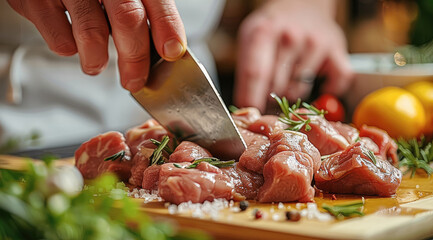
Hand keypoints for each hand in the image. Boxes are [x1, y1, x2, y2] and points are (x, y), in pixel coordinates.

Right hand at [6, 0, 186, 91]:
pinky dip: (68, 49)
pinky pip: (58, 36)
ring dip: (98, 59)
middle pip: (128, 19)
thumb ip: (142, 14)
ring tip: (96, 66)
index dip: (168, 28)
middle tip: (135, 80)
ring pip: (92, 30)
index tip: (172, 52)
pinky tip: (71, 46)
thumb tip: (165, 51)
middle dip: (135, 59)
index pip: (156, 2)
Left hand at [234, 0, 351, 111]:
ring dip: (293, 93)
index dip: (252, 98)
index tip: (251, 114)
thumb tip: (247, 108)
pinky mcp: (337, 51)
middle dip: (270, 98)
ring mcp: (315, 44)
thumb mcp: (250, 39)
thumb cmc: (273, 29)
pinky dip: (328, 91)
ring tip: (290, 75)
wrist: (302, 5)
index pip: (255, 74)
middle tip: (270, 90)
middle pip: (276, 87)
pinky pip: (335, 85)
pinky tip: (318, 81)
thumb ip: (247, 72)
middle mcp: (290, 37)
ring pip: (299, 92)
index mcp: (264, 32)